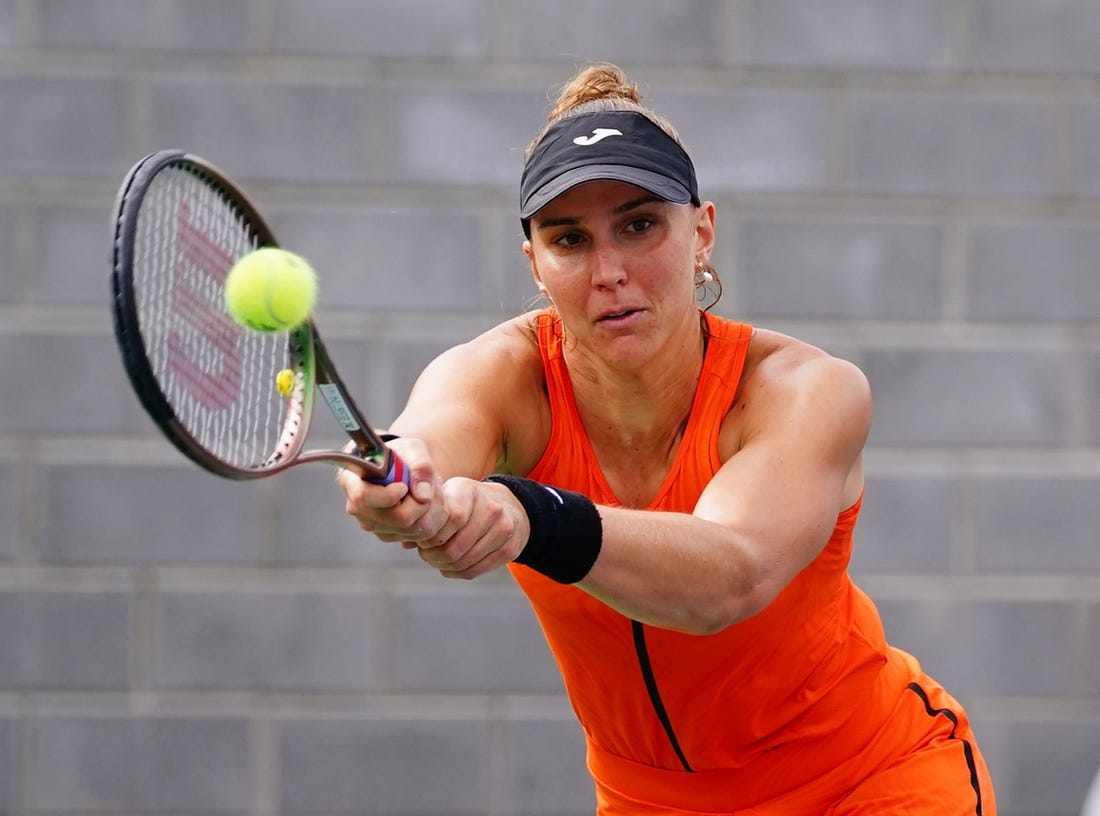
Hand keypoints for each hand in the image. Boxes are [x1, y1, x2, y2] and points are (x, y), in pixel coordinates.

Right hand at [337, 437, 447, 543]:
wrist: (400, 467)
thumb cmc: (400, 454)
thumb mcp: (413, 448)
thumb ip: (420, 465)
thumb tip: (423, 496)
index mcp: (353, 481)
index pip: (364, 497)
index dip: (389, 495)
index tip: (404, 485)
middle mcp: (358, 508)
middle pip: (397, 519)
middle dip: (423, 502)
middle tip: (432, 483)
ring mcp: (372, 525)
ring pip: (412, 530)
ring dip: (432, 510)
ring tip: (431, 489)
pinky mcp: (387, 535)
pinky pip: (418, 537)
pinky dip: (431, 520)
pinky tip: (427, 502)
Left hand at [413, 477, 530, 579]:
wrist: (510, 506)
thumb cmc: (468, 503)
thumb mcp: (449, 496)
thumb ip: (427, 515)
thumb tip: (404, 541)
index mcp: (469, 490)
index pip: (449, 520)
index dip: (430, 536)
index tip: (421, 540)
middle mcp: (491, 508)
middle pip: (453, 547)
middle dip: (433, 556)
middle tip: (426, 554)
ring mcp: (504, 529)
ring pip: (463, 562)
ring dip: (444, 566)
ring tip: (437, 559)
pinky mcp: (510, 548)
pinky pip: (476, 570)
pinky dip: (458, 572)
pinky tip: (451, 566)